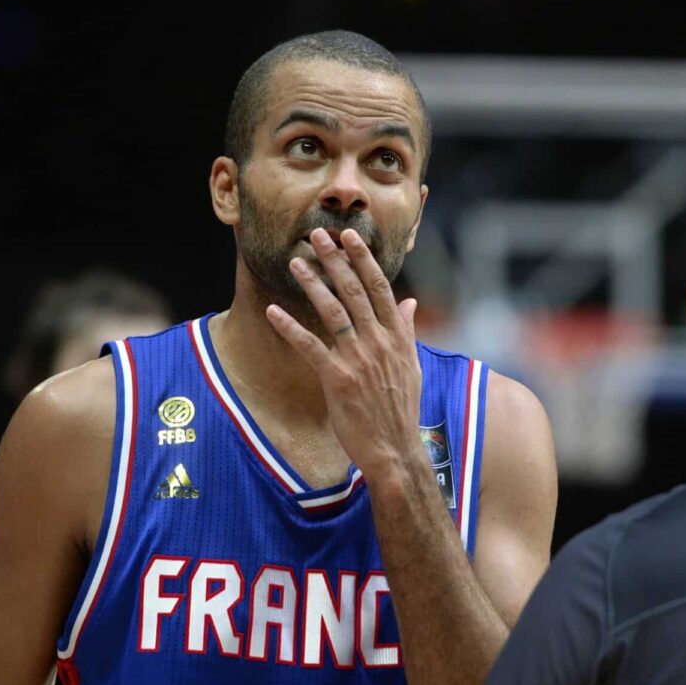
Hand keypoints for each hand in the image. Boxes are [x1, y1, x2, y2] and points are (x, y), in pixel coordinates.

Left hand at [266, 228, 424, 480]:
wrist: (395, 449)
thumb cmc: (401, 409)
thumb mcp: (412, 366)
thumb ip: (407, 331)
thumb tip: (409, 303)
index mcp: (397, 337)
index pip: (380, 288)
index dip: (364, 259)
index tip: (350, 236)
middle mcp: (379, 343)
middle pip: (354, 292)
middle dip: (335, 260)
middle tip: (317, 235)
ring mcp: (359, 360)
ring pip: (333, 312)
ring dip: (313, 284)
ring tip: (295, 262)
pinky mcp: (338, 379)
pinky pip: (310, 347)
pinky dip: (291, 328)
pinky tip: (273, 311)